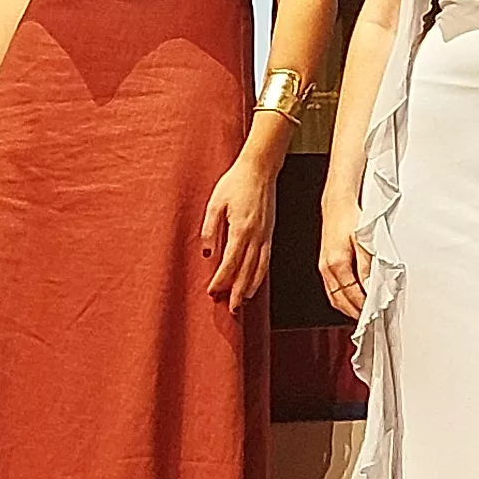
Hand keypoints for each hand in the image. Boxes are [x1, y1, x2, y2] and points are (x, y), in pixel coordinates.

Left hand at [200, 157, 273, 306]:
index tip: (212, 292)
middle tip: (231, 309)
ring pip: (260, 268)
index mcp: (241, 229)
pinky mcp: (270, 232)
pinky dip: (262, 274)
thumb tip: (207, 252)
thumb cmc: (236, 182)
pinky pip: (267, 259)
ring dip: (251, 287)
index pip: (230, 263)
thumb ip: (210, 228)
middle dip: (238, 292)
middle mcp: (256, 235)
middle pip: (247, 271)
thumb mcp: (215, 203)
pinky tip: (256, 282)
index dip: (221, 280)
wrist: (260, 169)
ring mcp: (266, 235)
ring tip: (244, 302)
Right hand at [318, 204, 368, 317]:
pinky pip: (331, 288)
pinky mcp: (324, 263)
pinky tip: (350, 299)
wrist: (338, 202)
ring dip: (347, 307)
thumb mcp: (365, 241)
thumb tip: (371, 286)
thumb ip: (368, 266)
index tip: (374, 315)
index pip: (351, 295)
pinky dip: (341, 298)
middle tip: (369, 320)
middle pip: (340, 300)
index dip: (363, 307)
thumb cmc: (352, 217)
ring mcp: (324, 267)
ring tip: (361, 314)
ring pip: (334, 296)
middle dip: (354, 312)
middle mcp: (327, 268)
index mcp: (337, 264)